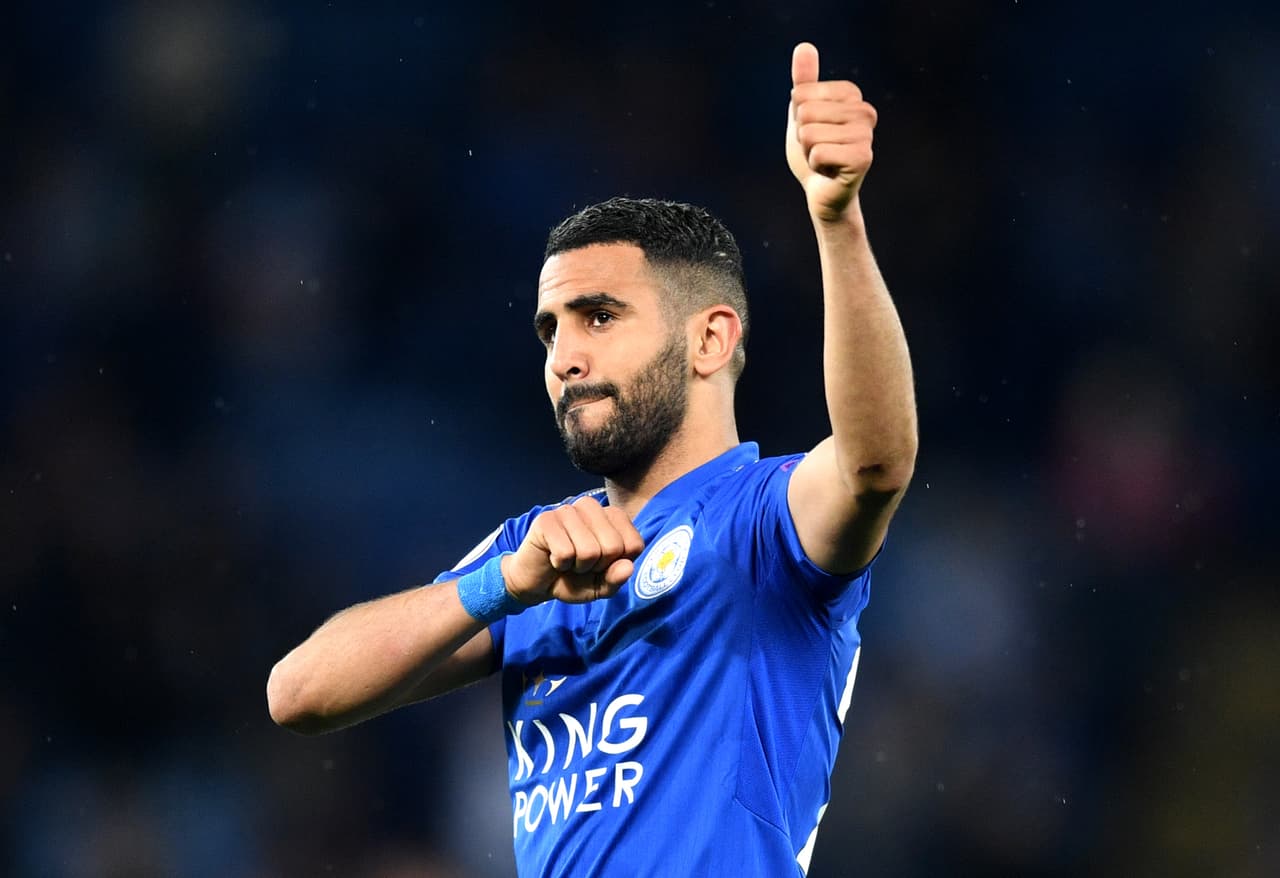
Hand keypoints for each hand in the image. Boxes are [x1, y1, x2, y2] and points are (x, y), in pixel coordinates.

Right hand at [501, 496, 644, 604]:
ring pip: (590, 550)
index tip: (601, 565)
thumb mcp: (600, 587)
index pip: (634, 544)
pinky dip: (560, 564)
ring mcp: (568, 510)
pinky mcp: (546, 520)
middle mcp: (592, 508)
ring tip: (568, 561)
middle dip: (597, 566)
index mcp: (612, 517)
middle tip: (581, 564)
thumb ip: (616, 579)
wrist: (536, 583)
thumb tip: (628, 567)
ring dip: (578, 566)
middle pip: (613, 546)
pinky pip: (565, 552)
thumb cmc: (572, 579)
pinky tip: (553, 558)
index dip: (617, 565)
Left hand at [785, 42, 877, 221]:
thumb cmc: (813, 152)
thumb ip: (803, 82)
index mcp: (851, 95)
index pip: (801, 93)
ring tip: (824, 160)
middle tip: (818, 149)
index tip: (814, 132)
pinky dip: (815, 167)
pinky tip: (829, 172)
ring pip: (809, 134)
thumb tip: (804, 46)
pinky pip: (818, 153)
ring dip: (809, 152)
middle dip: (802, 137)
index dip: (798, 118)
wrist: (822, 193)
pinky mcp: (863, 158)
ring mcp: (866, 135)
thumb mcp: (802, 113)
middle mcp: (865, 111)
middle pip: (804, 112)